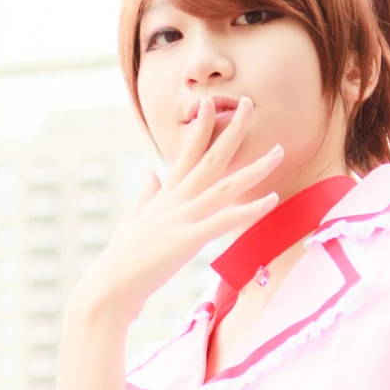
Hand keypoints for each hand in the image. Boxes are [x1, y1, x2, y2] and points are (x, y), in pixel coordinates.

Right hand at [75, 96, 285, 324]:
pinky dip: (249, 210)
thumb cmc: (124, 258)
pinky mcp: (187, 240)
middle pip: (211, 158)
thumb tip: (150, 171)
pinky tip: (271, 199)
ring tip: (279, 152)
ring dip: (254, 168)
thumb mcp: (136, 219)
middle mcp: (175, 200)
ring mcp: (181, 218)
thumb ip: (147, 194)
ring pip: (225, 186)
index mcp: (165, 195)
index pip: (186, 153)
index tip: (210, 103)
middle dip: (232, 130)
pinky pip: (224, 221)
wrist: (110, 287)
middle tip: (251, 104)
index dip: (201, 128)